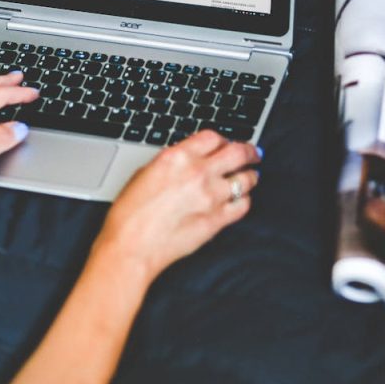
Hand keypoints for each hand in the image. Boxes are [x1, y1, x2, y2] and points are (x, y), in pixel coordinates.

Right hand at [93, 130, 260, 281]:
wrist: (131, 246)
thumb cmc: (130, 213)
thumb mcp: (146, 173)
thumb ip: (173, 163)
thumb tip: (190, 160)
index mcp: (178, 157)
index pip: (214, 137)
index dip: (224, 139)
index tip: (227, 143)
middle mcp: (198, 173)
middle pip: (238, 152)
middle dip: (250, 151)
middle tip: (254, 154)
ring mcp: (211, 197)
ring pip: (246, 179)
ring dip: (250, 176)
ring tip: (250, 177)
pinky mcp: (217, 220)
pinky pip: (243, 205)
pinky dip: (244, 200)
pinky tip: (240, 200)